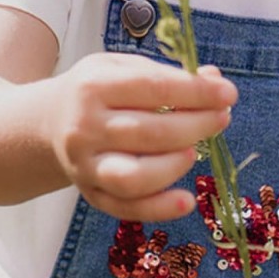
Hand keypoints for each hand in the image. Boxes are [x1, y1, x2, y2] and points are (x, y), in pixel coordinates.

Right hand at [46, 54, 236, 220]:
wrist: (50, 122)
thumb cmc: (98, 92)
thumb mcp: (123, 69)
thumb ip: (167, 75)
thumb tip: (215, 80)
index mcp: (93, 86)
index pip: (153, 88)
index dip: (196, 92)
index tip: (227, 93)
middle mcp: (85, 127)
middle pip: (149, 132)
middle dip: (196, 125)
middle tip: (221, 118)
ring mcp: (86, 165)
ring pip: (135, 176)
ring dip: (174, 166)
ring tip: (194, 152)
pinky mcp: (91, 193)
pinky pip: (126, 208)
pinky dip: (159, 209)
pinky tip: (187, 200)